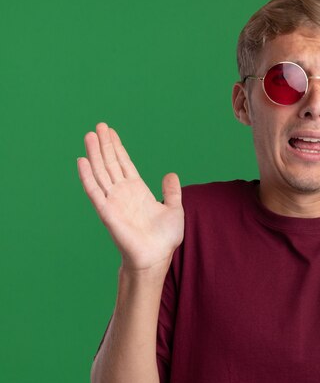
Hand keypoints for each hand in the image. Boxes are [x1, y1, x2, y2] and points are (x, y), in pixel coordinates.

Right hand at [77, 123, 183, 270]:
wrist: (156, 257)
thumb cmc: (164, 238)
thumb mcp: (174, 209)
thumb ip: (171, 192)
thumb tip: (170, 174)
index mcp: (138, 191)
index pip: (124, 163)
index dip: (117, 147)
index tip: (110, 131)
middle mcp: (123, 193)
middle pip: (111, 163)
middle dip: (105, 145)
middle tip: (98, 126)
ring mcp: (113, 201)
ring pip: (101, 172)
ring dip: (94, 154)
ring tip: (89, 136)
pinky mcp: (107, 212)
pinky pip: (94, 191)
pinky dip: (87, 176)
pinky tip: (82, 161)